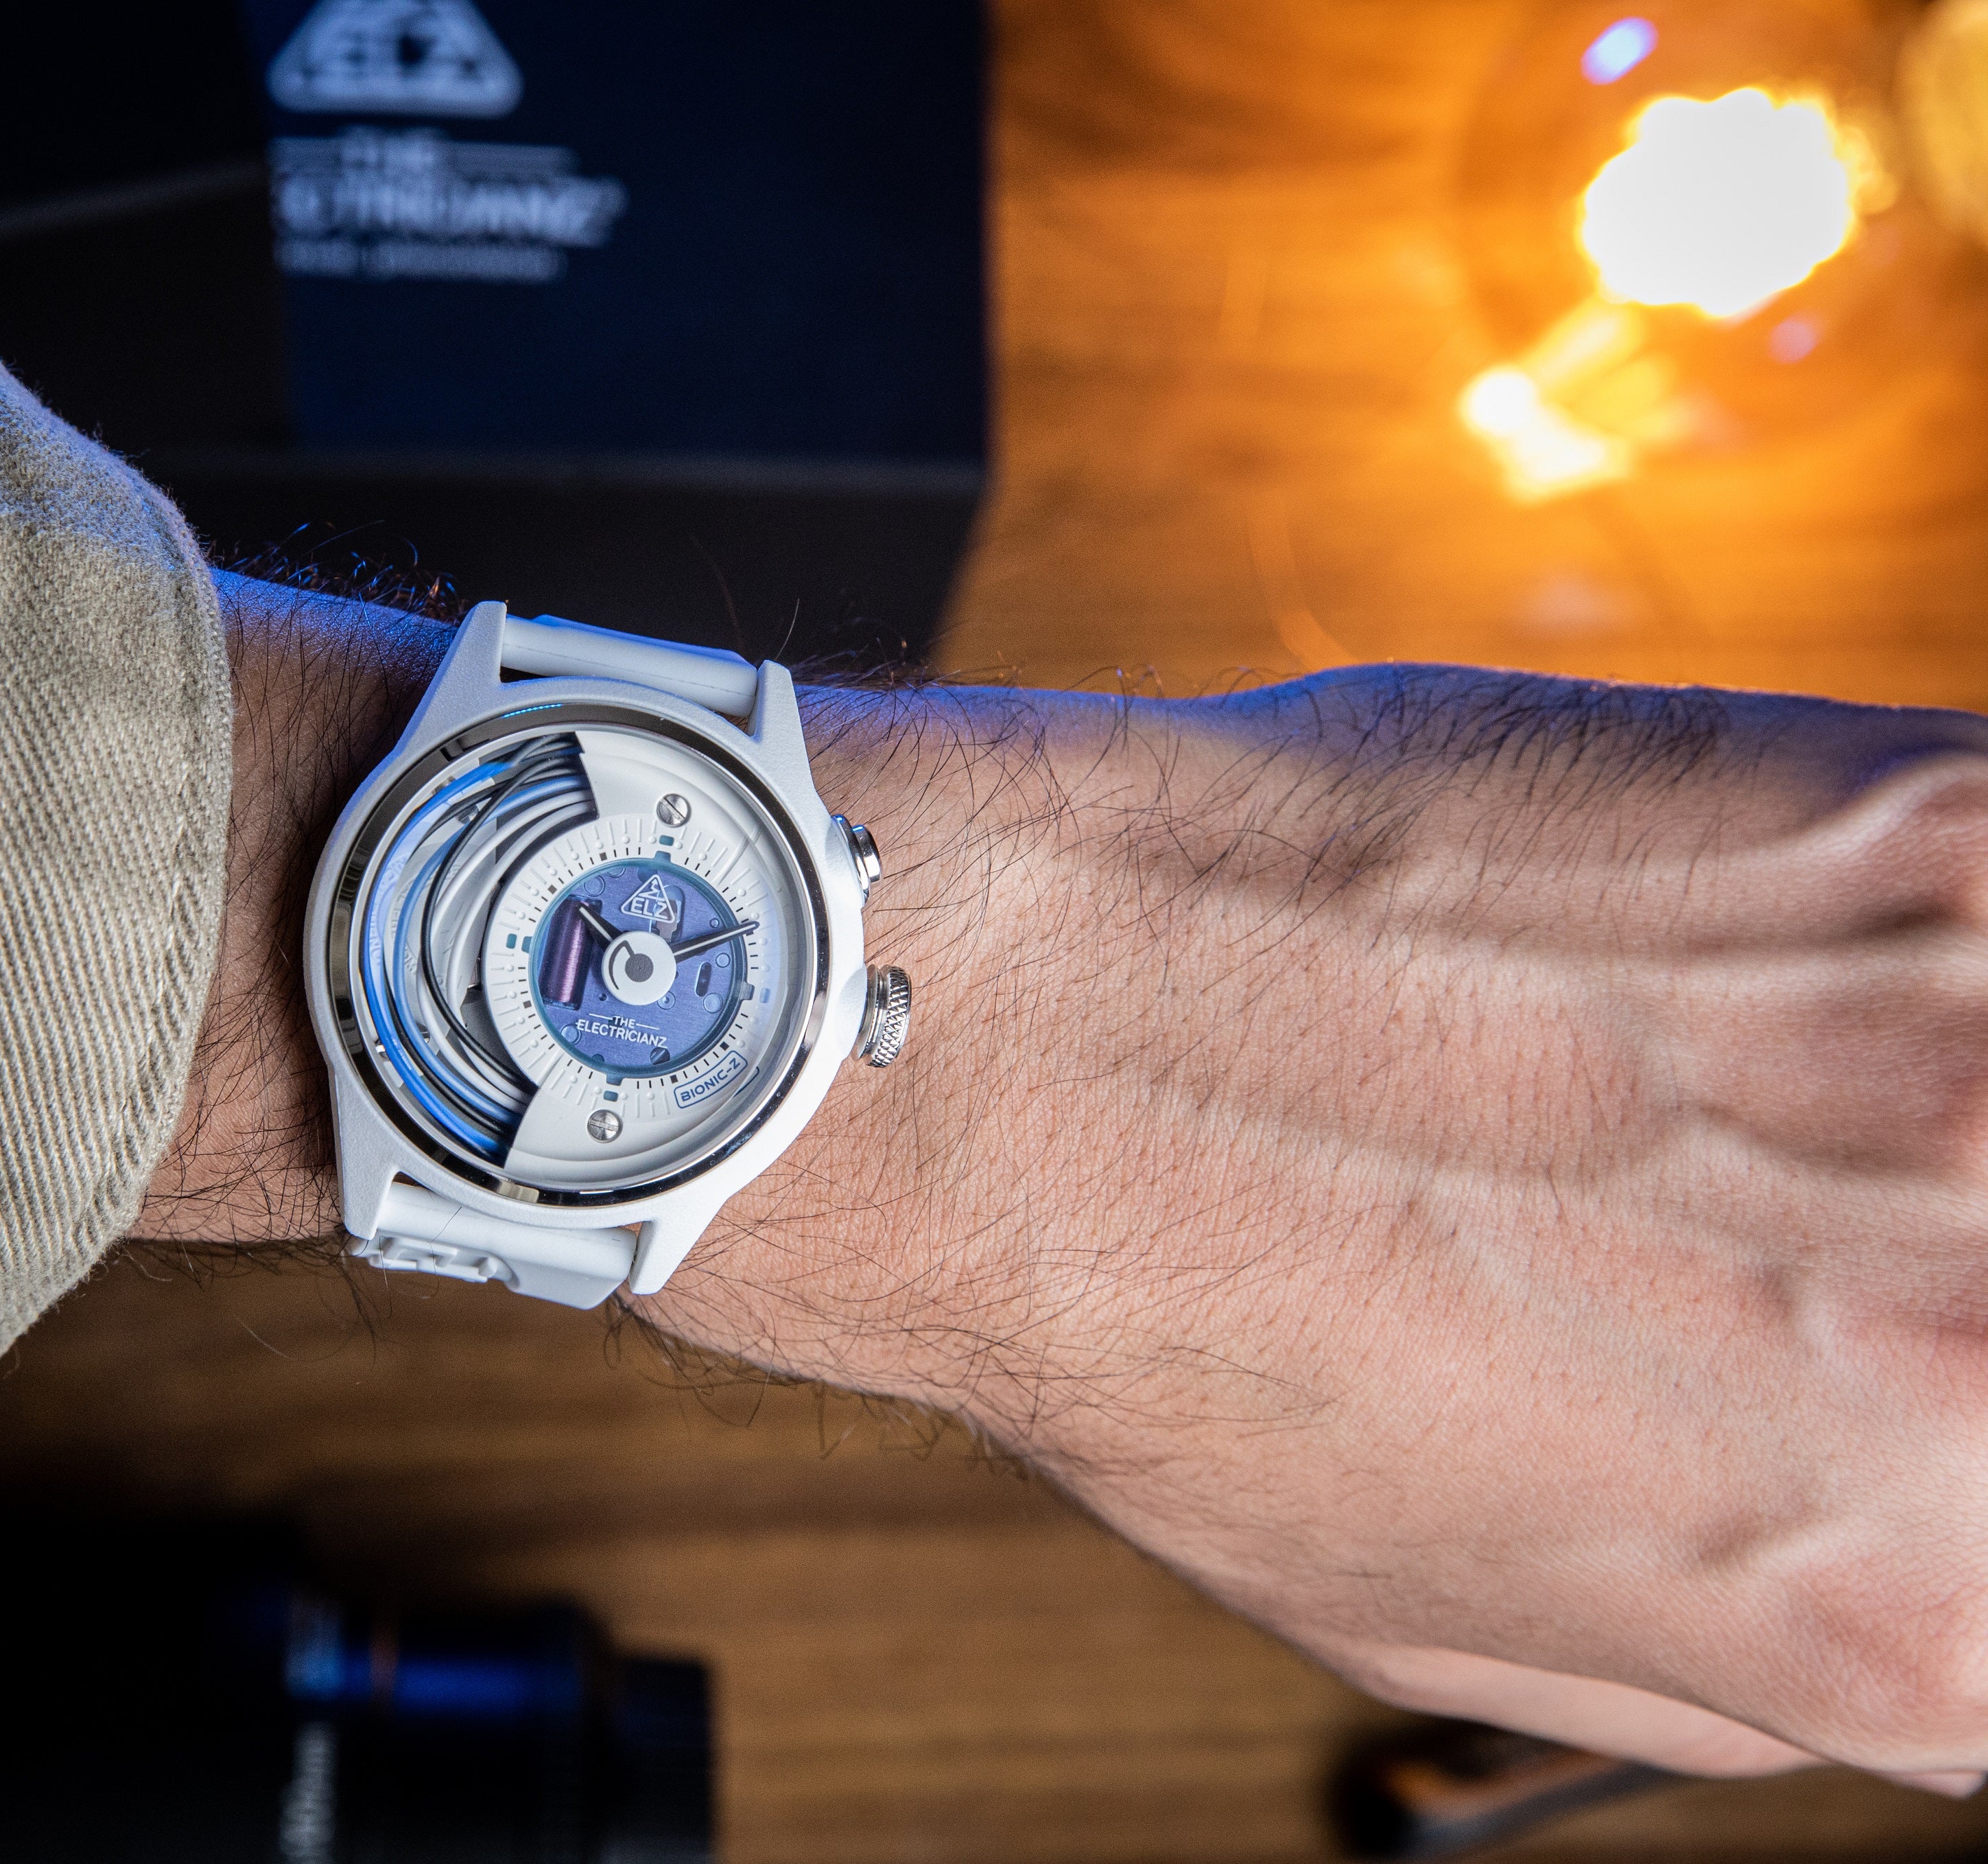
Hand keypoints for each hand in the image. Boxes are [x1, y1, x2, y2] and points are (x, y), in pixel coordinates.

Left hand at [139, 577, 1987, 1791]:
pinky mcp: (1931, 835)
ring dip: (1940, 1080)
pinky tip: (1728, 942)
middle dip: (1958, 1262)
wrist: (1003, 1041)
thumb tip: (1919, 1544)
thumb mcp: (1474, 1615)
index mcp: (1927, 1615)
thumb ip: (1781, 1613)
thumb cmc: (1170, 1330)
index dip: (1974, 1412)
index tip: (1917, 1332)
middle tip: (1797, 1202)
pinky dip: (1930, 928)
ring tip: (1731, 1068)